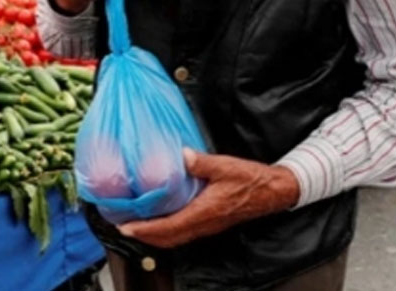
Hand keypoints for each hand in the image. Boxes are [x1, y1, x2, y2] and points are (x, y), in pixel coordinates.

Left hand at [118, 149, 300, 248]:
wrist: (273, 191)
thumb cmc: (251, 180)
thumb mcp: (226, 166)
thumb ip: (202, 162)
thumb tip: (183, 156)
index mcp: (205, 212)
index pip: (169, 227)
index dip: (146, 229)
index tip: (127, 227)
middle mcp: (204, 224)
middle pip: (168, 238)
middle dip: (144, 235)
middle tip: (122, 226)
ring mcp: (207, 226)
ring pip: (175, 238)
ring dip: (154, 235)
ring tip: (135, 225)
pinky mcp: (210, 222)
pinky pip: (183, 232)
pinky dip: (166, 230)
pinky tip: (158, 220)